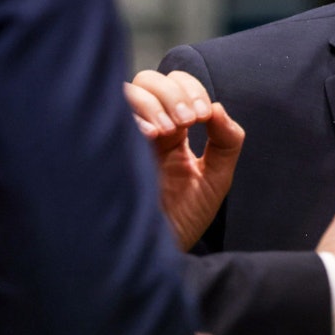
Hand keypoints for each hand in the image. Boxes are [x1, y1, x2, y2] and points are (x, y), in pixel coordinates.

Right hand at [125, 70, 244, 249]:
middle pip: (150, 80)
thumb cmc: (183, 219)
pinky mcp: (108, 151)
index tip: (203, 115)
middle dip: (174, 93)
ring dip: (155, 102)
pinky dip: (132, 116)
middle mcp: (146, 130)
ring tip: (169, 131)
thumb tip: (218, 107)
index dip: (191, 89)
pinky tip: (148, 135)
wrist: (159, 254)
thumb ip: (226, 141)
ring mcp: (124, 138)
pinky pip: (110, 115)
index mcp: (172, 133)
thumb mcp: (216, 178)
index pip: (176, 85)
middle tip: (189, 121)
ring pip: (129, 90)